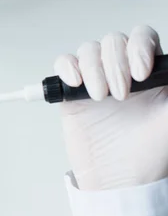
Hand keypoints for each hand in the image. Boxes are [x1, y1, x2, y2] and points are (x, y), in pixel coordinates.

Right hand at [54, 26, 167, 190]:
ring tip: (100, 97)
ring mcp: (95, 79)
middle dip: (115, 64)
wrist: (120, 178)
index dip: (139, 47)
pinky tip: (76, 83)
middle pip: (113, 41)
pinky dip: (67, 67)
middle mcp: (122, 71)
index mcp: (149, 71)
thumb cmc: (151, 152)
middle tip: (121, 95)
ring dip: (92, 69)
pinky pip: (64, 63)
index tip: (141, 74)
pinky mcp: (71, 91)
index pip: (143, 37)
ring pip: (88, 50)